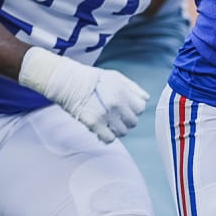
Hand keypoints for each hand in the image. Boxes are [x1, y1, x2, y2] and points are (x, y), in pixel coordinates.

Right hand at [19, 46, 147, 142]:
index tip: (127, 109)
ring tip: (109, 123)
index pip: (141, 108)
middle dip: (126, 120)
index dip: (134, 110)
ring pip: (123, 132)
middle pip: (133, 122)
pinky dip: (108, 137)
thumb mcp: (117, 77)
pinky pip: (110, 139)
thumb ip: (133, 88)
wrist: (69, 82)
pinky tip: (103, 131)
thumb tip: (145, 98)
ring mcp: (107, 115)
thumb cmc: (92, 79)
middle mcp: (118, 104)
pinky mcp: (95, 124)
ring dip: (117, 129)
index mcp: (124, 92)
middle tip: (117, 117)